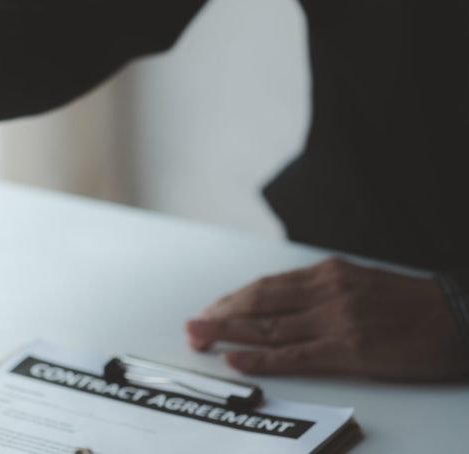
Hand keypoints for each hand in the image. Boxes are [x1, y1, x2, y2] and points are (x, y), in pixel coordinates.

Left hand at [185, 257, 468, 378]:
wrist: (460, 315)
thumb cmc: (414, 303)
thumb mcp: (362, 282)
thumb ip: (324, 290)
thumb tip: (286, 303)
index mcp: (328, 274)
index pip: (266, 287)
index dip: (233, 301)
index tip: (210, 310)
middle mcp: (326, 292)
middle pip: (258, 304)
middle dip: (220, 315)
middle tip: (191, 326)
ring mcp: (335, 320)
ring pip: (268, 327)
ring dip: (228, 334)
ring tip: (199, 339)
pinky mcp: (349, 349)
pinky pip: (294, 355)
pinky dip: (260, 357)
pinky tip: (236, 359)